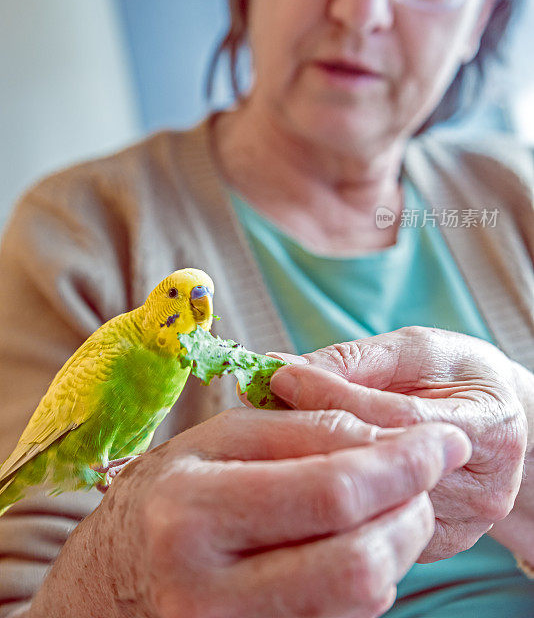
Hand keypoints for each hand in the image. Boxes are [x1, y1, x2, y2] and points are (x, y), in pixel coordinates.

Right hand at [31, 406, 470, 617]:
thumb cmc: (169, 492)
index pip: (332, 491)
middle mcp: (207, 590)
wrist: (114, 578)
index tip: (443, 440)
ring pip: (361, 602)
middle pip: (359, 563)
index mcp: (194, 511)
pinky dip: (369, 579)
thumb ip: (305, 429)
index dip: (403, 463)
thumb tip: (391, 437)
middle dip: (412, 512)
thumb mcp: (223, 438)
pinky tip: (352, 544)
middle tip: (421, 477)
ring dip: (396, 545)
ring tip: (386, 506)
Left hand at [268, 327, 527, 562]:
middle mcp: (484, 489)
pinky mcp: (435, 549)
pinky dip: (331, 499)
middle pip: (378, 468)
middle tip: (262, 409)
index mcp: (490, 426)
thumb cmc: (454, 378)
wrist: (498, 424)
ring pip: (367, 505)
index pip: (395, 416)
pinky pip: (368, 529)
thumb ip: (354, 360)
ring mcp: (461, 528)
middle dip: (313, 436)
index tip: (282, 376)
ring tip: (275, 436)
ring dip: (314, 468)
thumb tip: (280, 366)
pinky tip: (304, 470)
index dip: (332, 395)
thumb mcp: (415, 350)